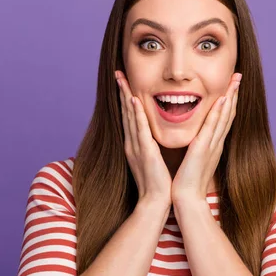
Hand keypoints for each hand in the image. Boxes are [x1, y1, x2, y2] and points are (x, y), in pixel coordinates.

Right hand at [115, 70, 171, 206]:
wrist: (156, 202)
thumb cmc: (158, 183)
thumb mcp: (152, 160)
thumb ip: (150, 146)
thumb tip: (153, 136)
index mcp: (135, 144)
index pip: (130, 117)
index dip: (126, 98)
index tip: (124, 82)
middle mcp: (132, 143)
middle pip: (125, 112)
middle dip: (122, 91)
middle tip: (118, 73)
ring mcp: (135, 147)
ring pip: (130, 116)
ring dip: (125, 96)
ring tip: (122, 78)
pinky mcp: (144, 152)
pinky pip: (139, 129)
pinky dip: (135, 113)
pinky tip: (133, 99)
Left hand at [171, 73, 241, 203]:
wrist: (187, 198)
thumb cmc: (188, 180)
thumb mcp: (194, 158)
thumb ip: (197, 146)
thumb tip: (196, 138)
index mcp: (213, 144)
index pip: (223, 118)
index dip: (229, 100)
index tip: (231, 85)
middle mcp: (216, 142)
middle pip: (228, 113)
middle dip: (234, 93)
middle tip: (238, 75)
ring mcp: (212, 145)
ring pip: (224, 116)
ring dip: (230, 97)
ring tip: (234, 80)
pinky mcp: (204, 149)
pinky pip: (213, 127)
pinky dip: (219, 113)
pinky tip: (222, 99)